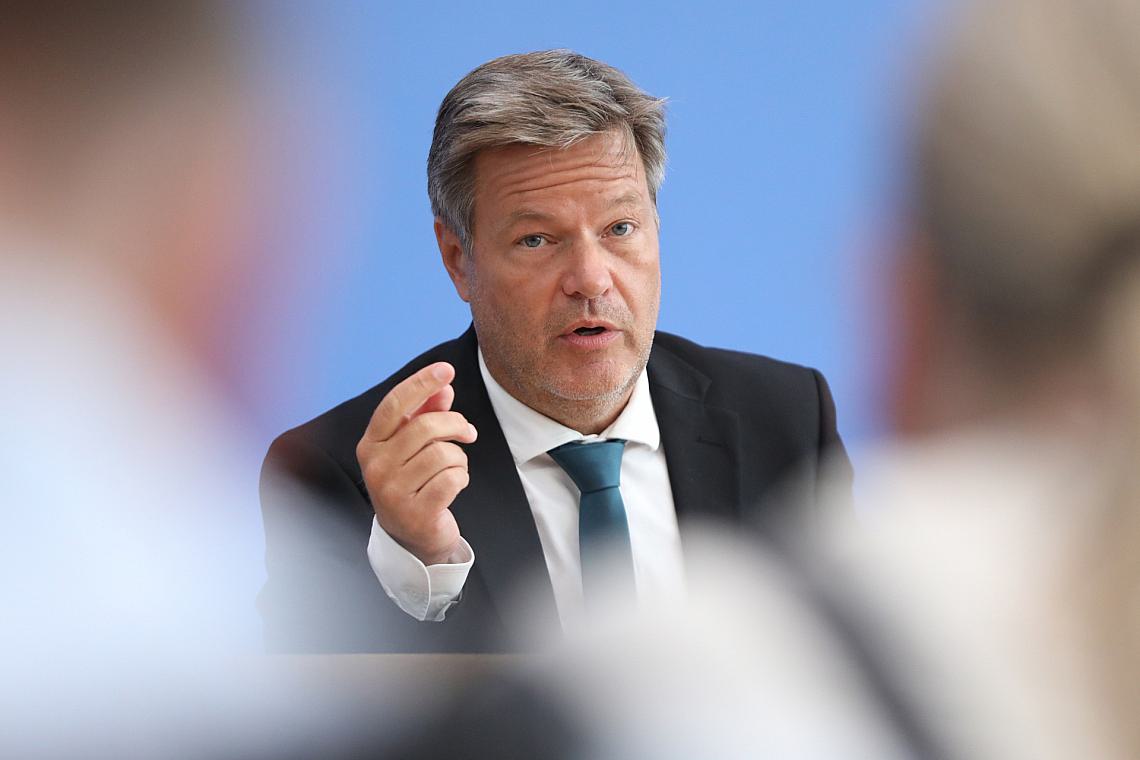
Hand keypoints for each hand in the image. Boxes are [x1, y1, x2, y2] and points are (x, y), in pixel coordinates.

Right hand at [356, 362, 477, 564]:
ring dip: (460, 458)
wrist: (411, 536)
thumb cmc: (413, 480)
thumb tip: (445, 386)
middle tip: (469, 433)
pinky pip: (453, 479)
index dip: (422, 383)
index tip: (447, 369)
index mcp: (371, 444)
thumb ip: (427, 413)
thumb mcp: (415, 445)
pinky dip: (462, 478)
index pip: (395, 404)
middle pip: (427, 427)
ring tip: (455, 467)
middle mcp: (375, 466)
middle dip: (456, 425)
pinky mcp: (416, 513)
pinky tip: (454, 485)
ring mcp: (392, 492)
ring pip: (444, 453)